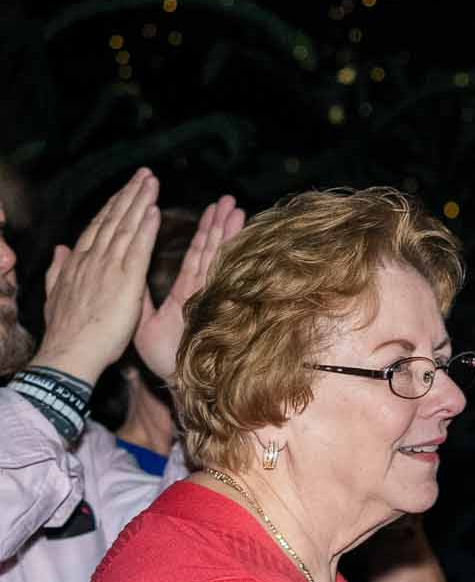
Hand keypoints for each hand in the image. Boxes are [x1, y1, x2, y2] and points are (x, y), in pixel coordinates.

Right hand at [32, 170, 159, 382]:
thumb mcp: (57, 296)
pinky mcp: (124, 281)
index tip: (125, 190)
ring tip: (151, 182)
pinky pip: (137, 249)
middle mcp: (92, 260)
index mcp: (78, 264)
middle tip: (144, 174)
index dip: (113, 207)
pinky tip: (154, 210)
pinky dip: (145, 228)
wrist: (70, 353)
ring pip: (125, 228)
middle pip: (113, 220)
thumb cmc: (67, 331)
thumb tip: (60, 250)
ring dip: (139, 202)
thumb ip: (59, 270)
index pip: (98, 228)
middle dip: (128, 195)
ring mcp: (107, 268)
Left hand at [132, 194, 241, 383]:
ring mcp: (209, 297)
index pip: (195, 255)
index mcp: (185, 293)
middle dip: (221, 224)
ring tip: (237, 208)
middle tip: (230, 200)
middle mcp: (200, 291)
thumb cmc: (164, 358)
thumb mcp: (142, 322)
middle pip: (211, 250)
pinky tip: (239, 235)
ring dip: (227, 232)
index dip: (204, 233)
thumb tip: (128, 276)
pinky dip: (227, 253)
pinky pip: (217, 273)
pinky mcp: (210, 302)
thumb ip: (139, 298)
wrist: (175, 381)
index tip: (213, 210)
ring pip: (217, 257)